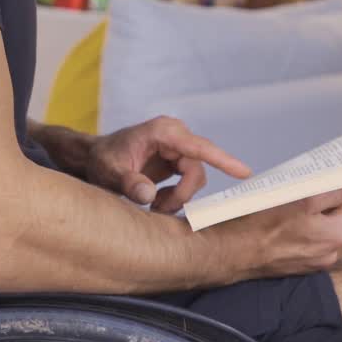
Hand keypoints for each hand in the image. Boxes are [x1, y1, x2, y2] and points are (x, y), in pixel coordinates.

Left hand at [87, 116, 251, 212]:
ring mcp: (178, 147)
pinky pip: (189, 181)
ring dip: (179, 197)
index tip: (244, 173)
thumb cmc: (102, 160)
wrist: (96, 157)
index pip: (199, 147)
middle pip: (197, 170)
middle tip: (159, 210)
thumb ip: (128, 183)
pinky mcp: (178, 159)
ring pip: (195, 178)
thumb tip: (149, 196)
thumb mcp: (109, 173)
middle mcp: (175, 136)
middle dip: (182, 195)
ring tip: (154, 206)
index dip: (223, 160)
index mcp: (162, 132)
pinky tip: (157, 199)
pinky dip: (177, 195)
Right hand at [225, 189, 341, 277]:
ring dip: (312, 217)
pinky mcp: (297, 266)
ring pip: (321, 229)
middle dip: (327, 203)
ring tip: (291, 207)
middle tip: (308, 189)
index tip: (341, 178)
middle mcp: (329, 253)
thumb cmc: (261, 225)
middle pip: (339, 218)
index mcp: (336, 236)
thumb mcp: (302, 199)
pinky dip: (301, 231)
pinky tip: (283, 223)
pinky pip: (307, 242)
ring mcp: (314, 263)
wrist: (230, 253)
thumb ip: (330, 193)